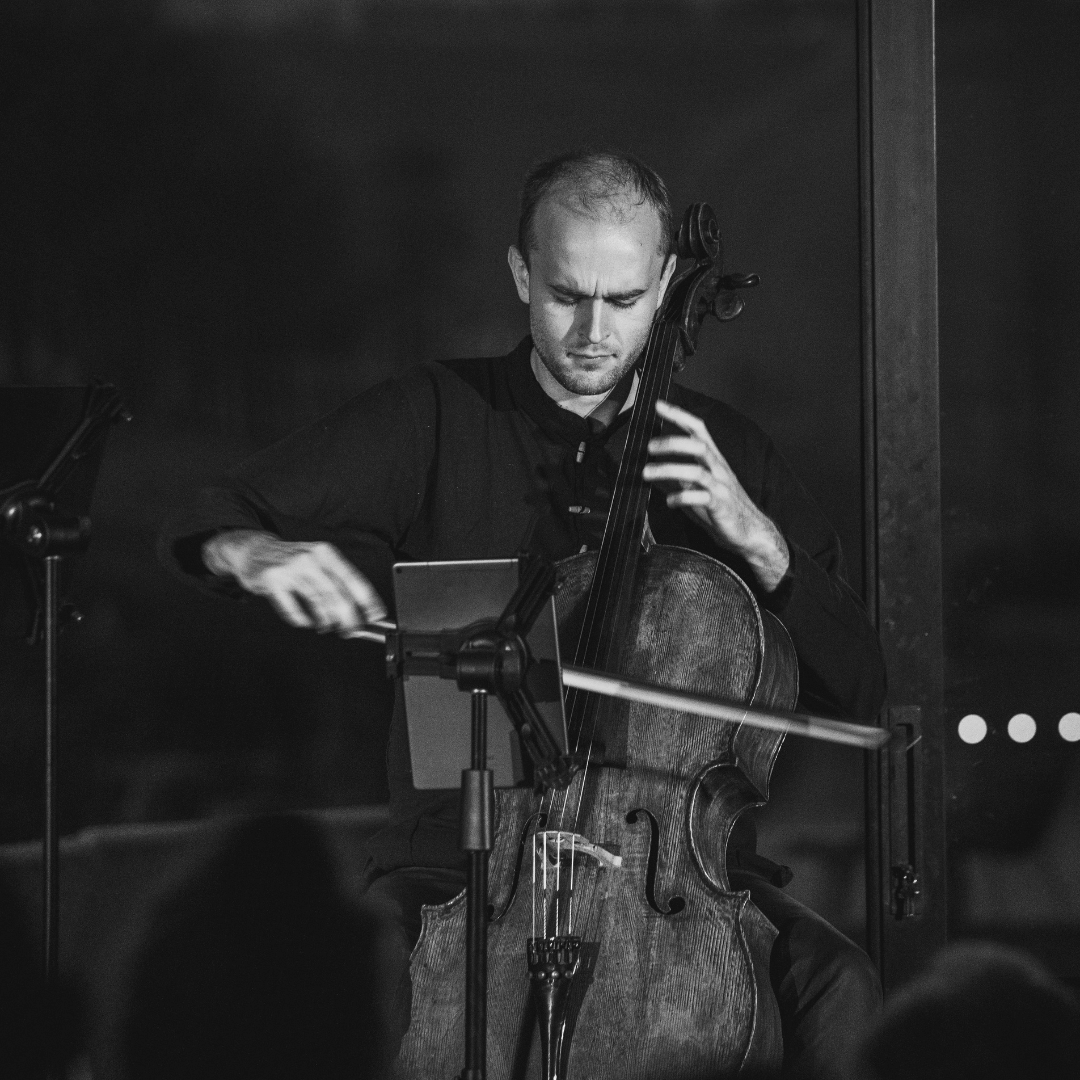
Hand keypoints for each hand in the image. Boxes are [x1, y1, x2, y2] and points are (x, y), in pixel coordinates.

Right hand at [202, 530, 387, 634]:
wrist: (255, 551)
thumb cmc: (292, 560)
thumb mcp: (317, 561)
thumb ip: (336, 581)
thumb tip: (360, 608)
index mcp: (326, 553)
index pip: (353, 579)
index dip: (367, 600)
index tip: (376, 616)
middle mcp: (310, 559)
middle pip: (337, 595)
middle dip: (348, 618)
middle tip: (351, 630)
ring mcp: (290, 569)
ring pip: (317, 602)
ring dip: (326, 621)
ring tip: (327, 626)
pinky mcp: (273, 581)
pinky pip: (293, 610)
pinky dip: (302, 620)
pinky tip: (306, 621)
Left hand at [642, 400, 789, 591]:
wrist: (749, 531)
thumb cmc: (719, 506)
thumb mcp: (695, 488)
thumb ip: (674, 477)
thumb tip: (647, 469)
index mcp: (713, 459)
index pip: (698, 429)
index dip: (679, 415)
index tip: (658, 405)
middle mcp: (719, 469)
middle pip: (698, 446)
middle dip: (672, 442)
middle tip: (648, 446)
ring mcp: (721, 487)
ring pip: (696, 472)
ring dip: (668, 470)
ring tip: (646, 473)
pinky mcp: (721, 506)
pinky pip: (701, 498)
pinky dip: (682, 497)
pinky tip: (668, 502)